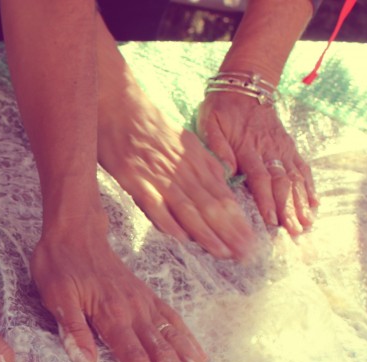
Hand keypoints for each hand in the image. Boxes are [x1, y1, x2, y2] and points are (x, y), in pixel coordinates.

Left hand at [31, 220, 208, 361]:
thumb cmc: (60, 265)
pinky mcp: (148, 297)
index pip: (134, 356)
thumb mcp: (56, 296)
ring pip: (176, 338)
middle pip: (163, 352)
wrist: (75, 230)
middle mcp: (135, 310)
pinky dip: (190, 343)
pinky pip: (176, 322)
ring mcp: (146, 303)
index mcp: (112, 314)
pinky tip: (197, 361)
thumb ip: (72, 329)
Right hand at [98, 90, 255, 259]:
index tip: (250, 241)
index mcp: (195, 159)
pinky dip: (168, 221)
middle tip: (245, 255)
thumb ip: (197, 164)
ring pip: (189, 207)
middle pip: (211, 205)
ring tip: (223, 252)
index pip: (223, 195)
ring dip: (207, 232)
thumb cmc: (144, 123)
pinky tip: (181, 238)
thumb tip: (217, 186)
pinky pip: (154, 203)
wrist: (116, 101)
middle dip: (231, 232)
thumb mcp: (180, 140)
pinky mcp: (134, 177)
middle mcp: (182, 168)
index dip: (238, 220)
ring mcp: (158, 174)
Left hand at [197, 91, 317, 236]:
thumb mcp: (210, 123)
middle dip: (289, 209)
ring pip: (295, 178)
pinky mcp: (289, 146)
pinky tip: (315, 203)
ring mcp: (282, 148)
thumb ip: (218, 148)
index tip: (272, 221)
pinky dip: (309, 186)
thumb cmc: (221, 108)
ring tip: (307, 224)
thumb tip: (227, 171)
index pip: (260, 178)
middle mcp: (269, 150)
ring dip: (302, 203)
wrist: (244, 85)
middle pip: (282, 183)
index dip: (266, 200)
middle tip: (295, 232)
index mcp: (248, 148)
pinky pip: (302, 167)